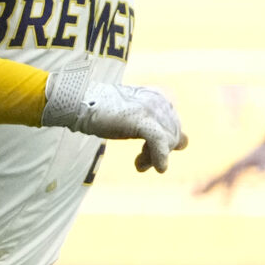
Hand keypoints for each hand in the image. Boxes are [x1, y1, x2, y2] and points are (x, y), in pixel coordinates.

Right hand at [42, 73, 187, 172]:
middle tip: (140, 161)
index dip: (164, 142)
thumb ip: (157, 126)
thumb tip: (185, 141)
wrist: (80, 101)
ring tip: (139, 163)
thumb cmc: (102, 111)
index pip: (174, 126)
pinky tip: (158, 168)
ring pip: (168, 141)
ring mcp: (152, 109)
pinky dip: (159, 157)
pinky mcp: (142, 119)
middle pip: (174, 134)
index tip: (144, 151)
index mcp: (159, 96)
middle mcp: (160, 100)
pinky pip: (160, 142)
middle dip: (160, 151)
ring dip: (154, 157)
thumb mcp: (134, 117)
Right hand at [195, 139, 264, 197]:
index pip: (231, 182)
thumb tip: (260, 172)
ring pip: (216, 178)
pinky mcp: (235, 168)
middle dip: (206, 187)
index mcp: (240, 166)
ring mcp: (233, 167)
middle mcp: (233, 166)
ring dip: (205, 185)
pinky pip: (221, 177)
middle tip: (192, 195)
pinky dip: (212, 182)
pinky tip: (205, 188)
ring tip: (193, 193)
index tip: (224, 207)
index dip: (228, 194)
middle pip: (217, 179)